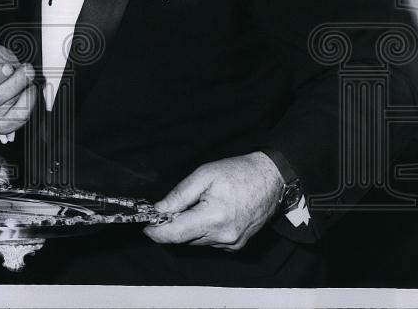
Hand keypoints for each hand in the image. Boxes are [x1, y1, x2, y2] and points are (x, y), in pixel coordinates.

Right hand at [0, 37, 36, 135]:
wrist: (0, 71)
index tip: (8, 66)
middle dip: (12, 82)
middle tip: (26, 69)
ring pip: (5, 105)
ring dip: (21, 87)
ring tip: (28, 73)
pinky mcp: (0, 124)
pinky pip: (17, 117)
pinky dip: (27, 102)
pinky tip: (30, 89)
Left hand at [143, 151, 283, 250]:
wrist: (271, 179)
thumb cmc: (238, 172)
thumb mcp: (204, 175)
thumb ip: (179, 195)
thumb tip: (159, 210)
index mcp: (214, 218)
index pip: (176, 234)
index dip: (157, 232)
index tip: (146, 227)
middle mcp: (223, 236)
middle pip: (184, 239)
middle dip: (172, 226)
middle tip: (167, 209)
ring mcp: (232, 243)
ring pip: (196, 241)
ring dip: (188, 228)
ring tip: (194, 206)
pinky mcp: (237, 245)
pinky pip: (210, 242)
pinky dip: (202, 231)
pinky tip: (208, 213)